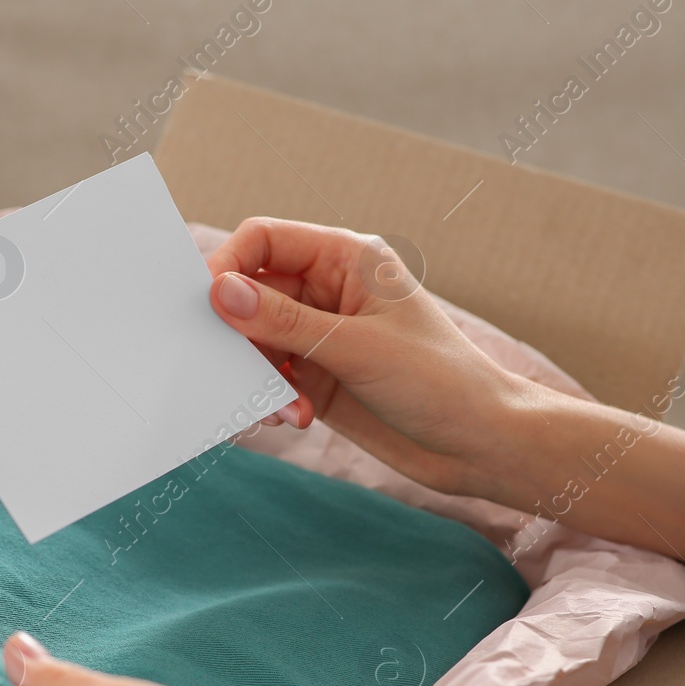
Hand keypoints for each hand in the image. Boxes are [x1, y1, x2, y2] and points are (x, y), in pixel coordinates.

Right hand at [207, 217, 523, 496]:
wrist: (478, 446)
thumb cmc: (440, 382)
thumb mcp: (357, 348)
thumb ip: (284, 322)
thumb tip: (219, 292)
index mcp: (346, 260)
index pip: (265, 239)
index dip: (228, 265)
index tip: (205, 307)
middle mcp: (328, 292)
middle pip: (251, 293)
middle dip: (240, 335)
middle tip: (236, 370)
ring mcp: (321, 335)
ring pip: (255, 341)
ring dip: (258, 375)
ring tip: (285, 407)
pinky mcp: (318, 377)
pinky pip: (270, 377)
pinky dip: (272, 398)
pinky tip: (295, 418)